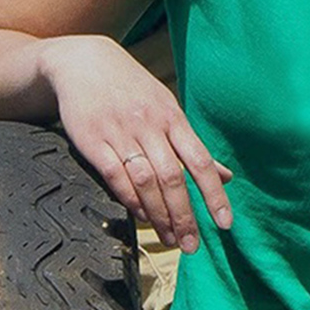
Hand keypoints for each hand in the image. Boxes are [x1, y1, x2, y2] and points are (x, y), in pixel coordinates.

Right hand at [41, 35, 232, 252]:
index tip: (225, 224)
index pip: (200, 162)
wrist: (83, 62)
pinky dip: (129, 198)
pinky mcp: (92, 139)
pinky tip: (139, 216)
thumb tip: (226, 176)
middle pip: (173, 177)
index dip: (214, 194)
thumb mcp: (167, 110)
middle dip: (185, 215)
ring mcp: (121, 132)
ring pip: (146, 180)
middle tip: (191, 246)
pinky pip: (114, 174)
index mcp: (173, 119)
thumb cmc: (132, 91)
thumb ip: (192, 147)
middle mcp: (150, 126)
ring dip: (159, 214)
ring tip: (169, 239)